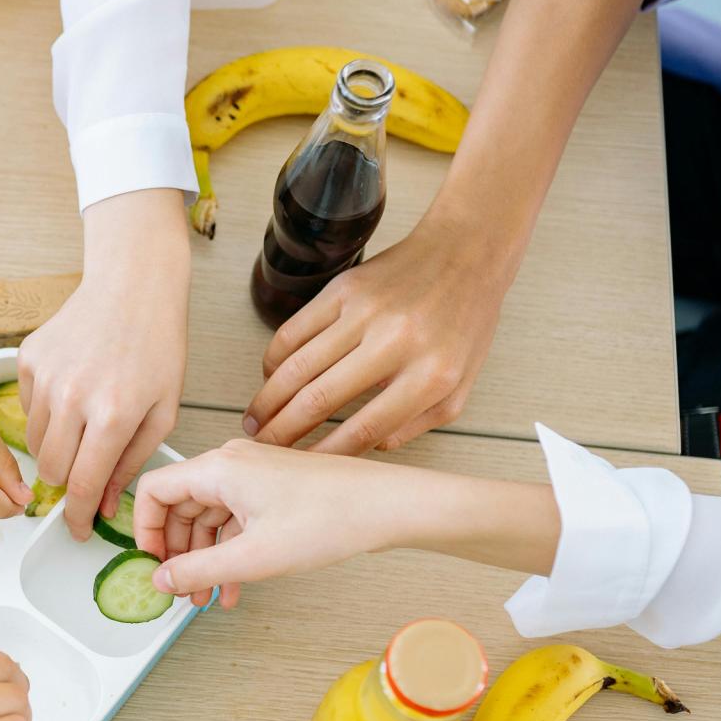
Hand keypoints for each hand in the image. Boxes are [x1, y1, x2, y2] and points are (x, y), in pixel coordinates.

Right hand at [19, 189, 188, 539]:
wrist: (132, 285)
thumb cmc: (157, 347)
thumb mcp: (162, 412)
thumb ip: (131, 462)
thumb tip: (101, 505)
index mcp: (113, 414)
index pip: (81, 485)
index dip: (76, 517)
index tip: (75, 530)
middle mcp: (73, 397)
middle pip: (50, 470)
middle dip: (66, 482)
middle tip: (84, 472)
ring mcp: (45, 376)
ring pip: (34, 443)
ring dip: (56, 448)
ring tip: (83, 425)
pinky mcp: (28, 359)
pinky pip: (27, 409)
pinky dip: (46, 414)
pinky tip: (72, 392)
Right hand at [134, 438, 562, 603]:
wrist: (388, 507)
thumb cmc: (331, 517)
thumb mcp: (254, 556)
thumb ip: (198, 570)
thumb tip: (160, 580)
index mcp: (218, 468)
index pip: (155, 490)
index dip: (144, 530)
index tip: (152, 564)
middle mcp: (232, 465)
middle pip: (180, 506)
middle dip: (177, 552)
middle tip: (179, 589)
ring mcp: (254, 476)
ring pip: (209, 517)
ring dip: (204, 558)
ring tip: (208, 597)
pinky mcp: (274, 490)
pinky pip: (235, 520)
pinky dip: (229, 552)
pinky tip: (235, 586)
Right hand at [244, 219, 509, 454]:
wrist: (465, 253)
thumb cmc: (464, 322)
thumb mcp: (461, 385)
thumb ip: (419, 423)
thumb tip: (371, 447)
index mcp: (430, 376)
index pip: (364, 429)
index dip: (325, 454)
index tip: (302, 467)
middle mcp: (396, 342)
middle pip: (320, 399)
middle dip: (282, 432)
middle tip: (263, 448)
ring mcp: (366, 312)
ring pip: (298, 367)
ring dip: (268, 400)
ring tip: (255, 421)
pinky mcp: (344, 288)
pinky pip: (294, 330)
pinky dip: (274, 359)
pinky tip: (270, 377)